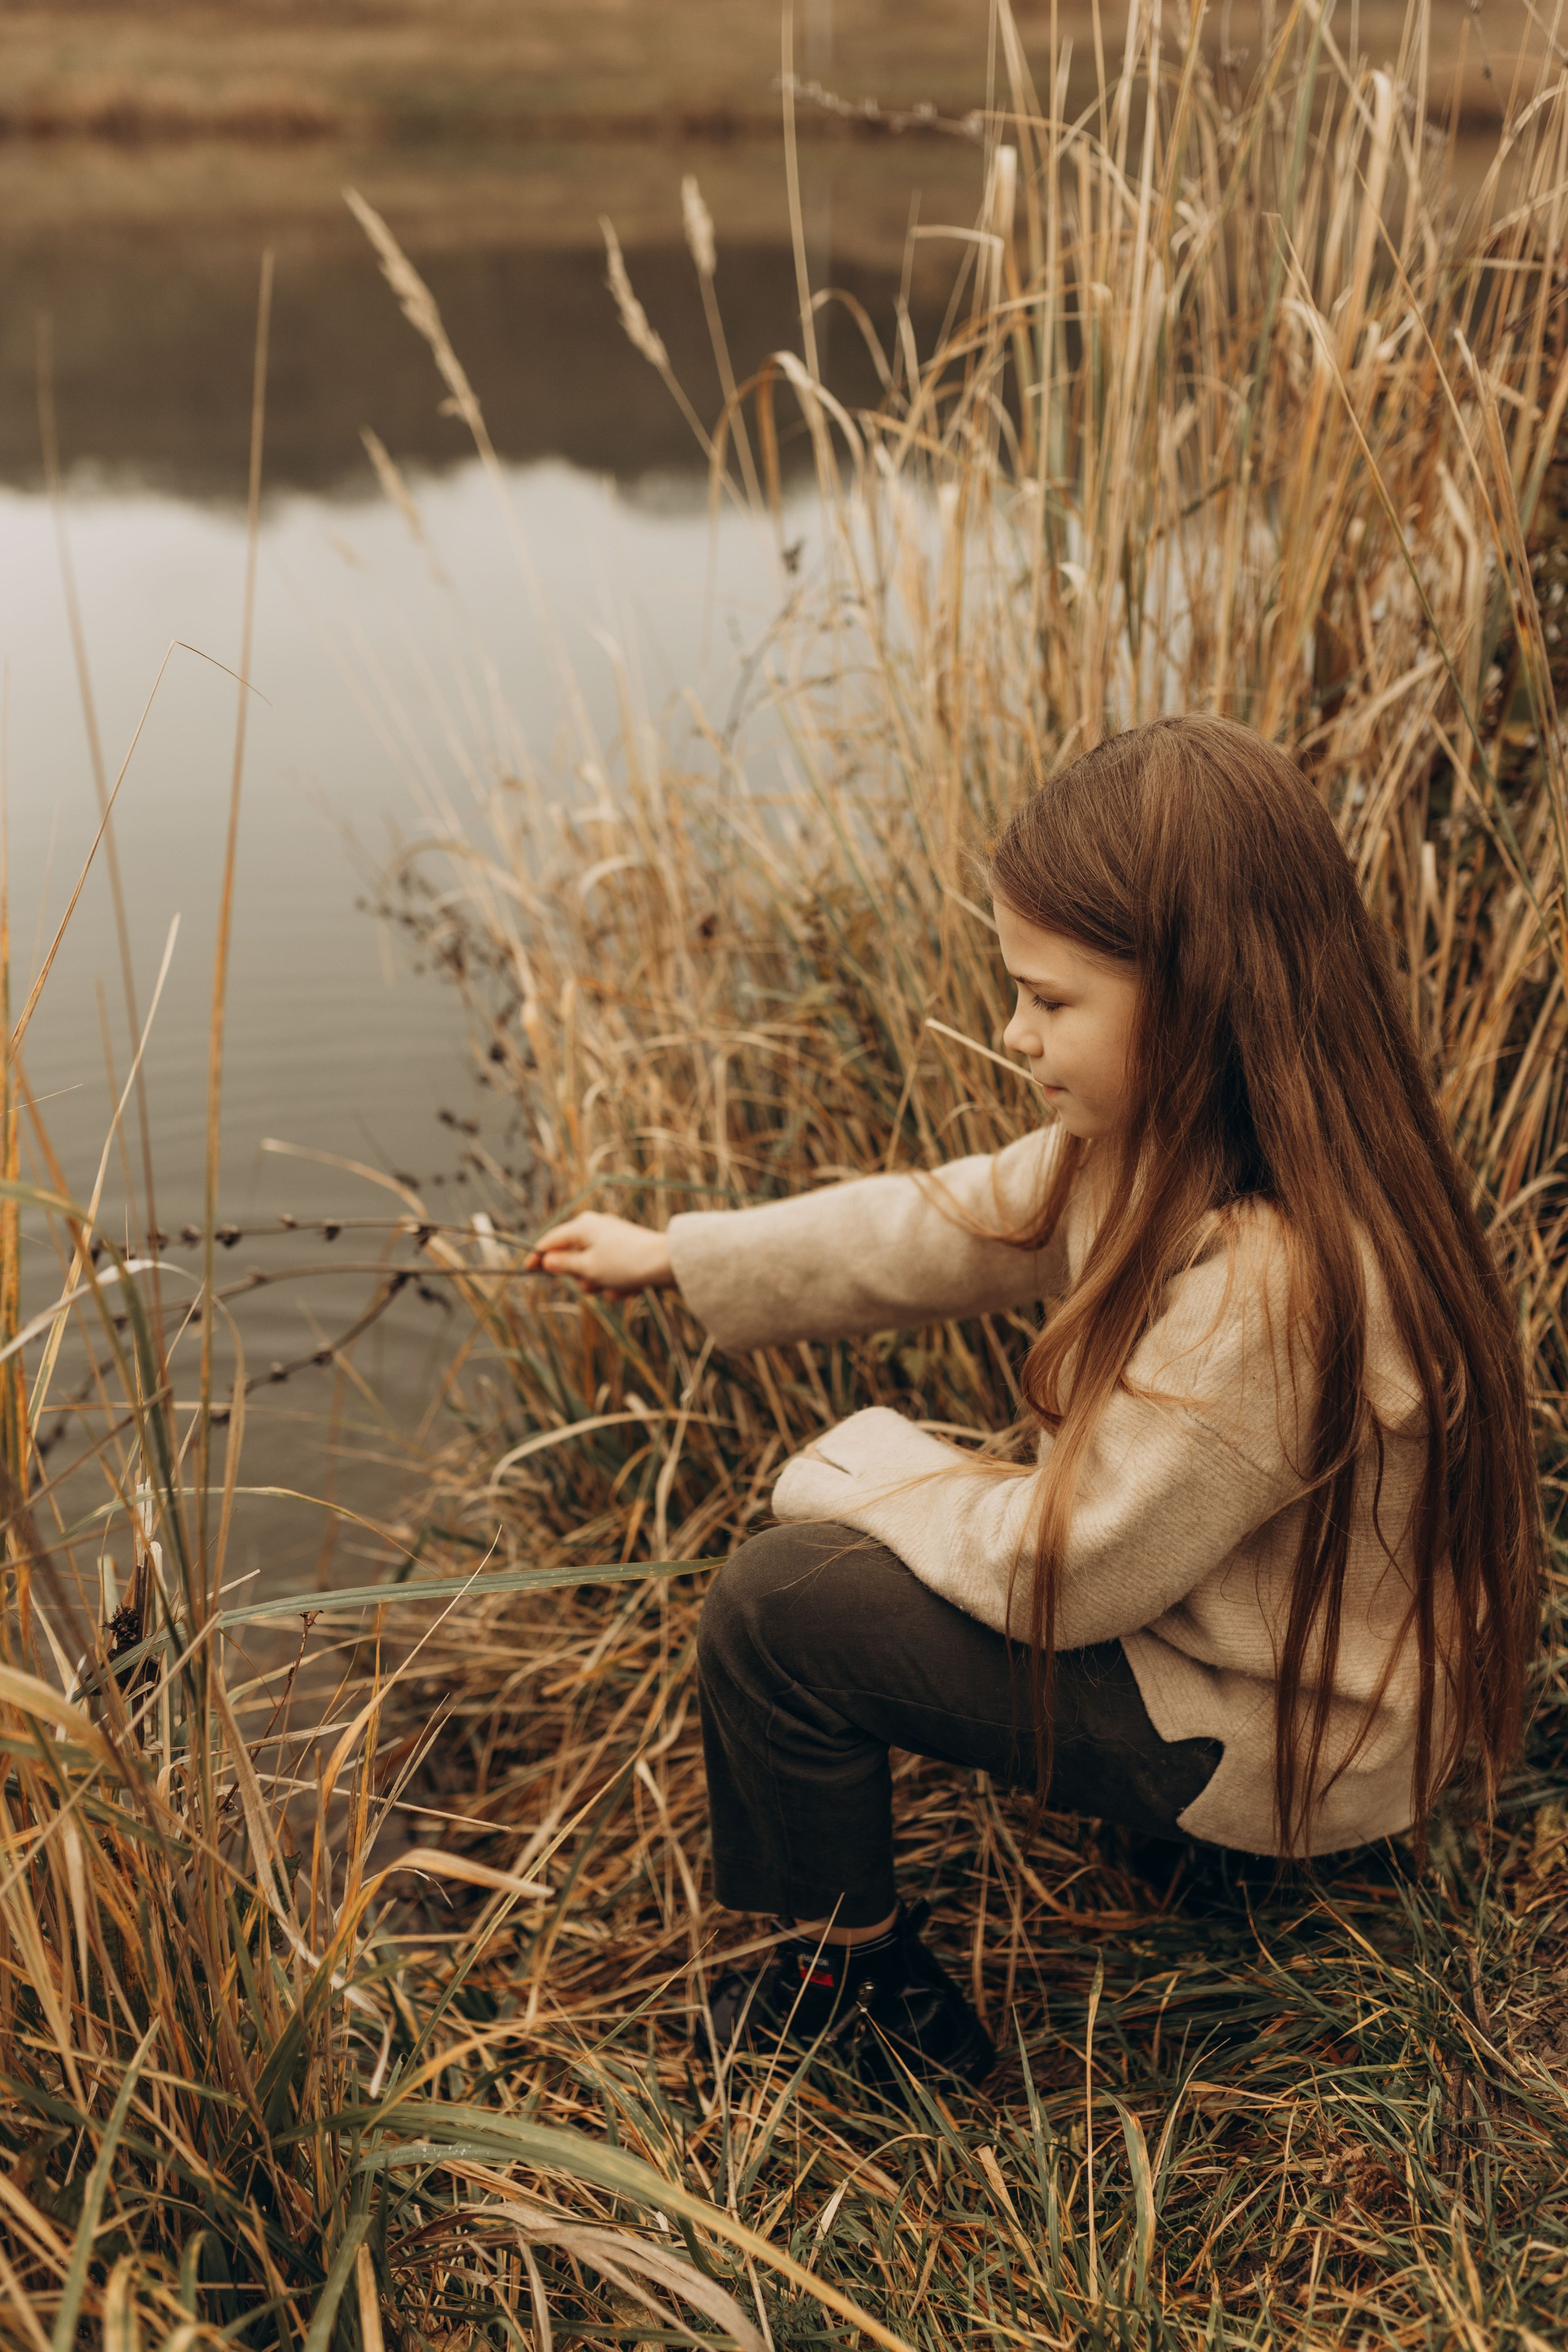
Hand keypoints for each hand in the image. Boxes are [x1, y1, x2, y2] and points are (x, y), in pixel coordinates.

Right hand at [524, 1211, 674, 1300]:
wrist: (667, 1264)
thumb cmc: (625, 1264)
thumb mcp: (587, 1268)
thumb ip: (563, 1265)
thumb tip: (547, 1260)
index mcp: (582, 1226)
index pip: (550, 1241)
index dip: (537, 1257)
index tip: (526, 1271)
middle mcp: (596, 1228)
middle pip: (573, 1258)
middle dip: (581, 1278)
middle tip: (593, 1282)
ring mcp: (612, 1239)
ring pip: (593, 1271)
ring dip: (601, 1285)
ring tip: (616, 1285)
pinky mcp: (627, 1252)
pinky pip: (612, 1273)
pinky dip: (617, 1284)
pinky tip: (630, 1287)